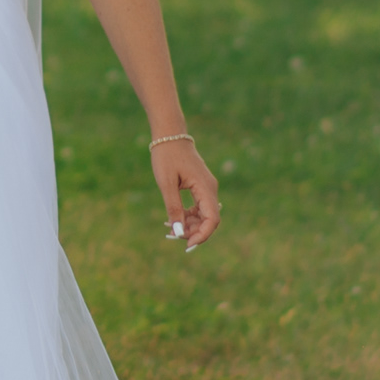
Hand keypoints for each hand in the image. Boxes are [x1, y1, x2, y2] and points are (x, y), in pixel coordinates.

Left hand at [151, 136, 220, 250]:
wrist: (170, 136)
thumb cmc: (167, 156)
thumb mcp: (166, 184)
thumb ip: (173, 207)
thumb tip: (178, 231)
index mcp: (205, 187)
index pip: (212, 219)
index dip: (202, 235)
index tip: (187, 244)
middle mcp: (210, 189)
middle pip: (209, 220)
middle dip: (194, 231)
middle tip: (173, 236)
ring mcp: (206, 188)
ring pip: (204, 215)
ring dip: (190, 225)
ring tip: (171, 228)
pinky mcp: (200, 187)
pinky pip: (199, 208)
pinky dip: (189, 216)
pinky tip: (174, 219)